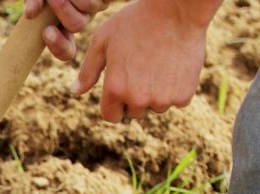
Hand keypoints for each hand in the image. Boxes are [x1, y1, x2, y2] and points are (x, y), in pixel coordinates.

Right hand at [24, 0, 108, 62]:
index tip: (46, 32)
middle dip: (62, 9)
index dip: (58, 46)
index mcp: (63, 25)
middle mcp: (81, 17)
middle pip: (76, 26)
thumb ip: (34, 1)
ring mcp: (97, 5)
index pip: (66, 50)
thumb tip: (31, 14)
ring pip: (89, 8)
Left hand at [73, 0, 221, 121]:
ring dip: (157, 93)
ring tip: (159, 64)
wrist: (177, 10)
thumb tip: (75, 92)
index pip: (111, 116)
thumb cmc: (136, 21)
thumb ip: (88, 70)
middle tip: (143, 69)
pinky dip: (177, 88)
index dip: (115, 104)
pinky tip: (175, 66)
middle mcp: (137, 99)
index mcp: (114, 89)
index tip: (122, 90)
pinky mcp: (184, 95)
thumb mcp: (103, 40)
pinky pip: (178, 101)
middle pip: (135, 112)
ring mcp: (162, 99)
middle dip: (136, 97)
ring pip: (157, 107)